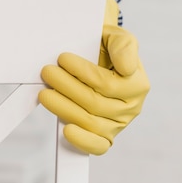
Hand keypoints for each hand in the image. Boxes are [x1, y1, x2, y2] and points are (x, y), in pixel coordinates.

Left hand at [38, 0, 149, 154]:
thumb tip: (128, 68)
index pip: (105, 83)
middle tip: (47, 72)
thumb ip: (124, 46)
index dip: (82, 71)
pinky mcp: (105, 137)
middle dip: (66, 86)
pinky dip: (82, 140)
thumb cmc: (104, 48)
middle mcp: (130, 107)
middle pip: (94, 102)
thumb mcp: (116, 37)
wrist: (96, 57)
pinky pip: (98, 146)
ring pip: (90, 121)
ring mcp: (117, 124)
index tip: (62, 58)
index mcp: (137, 84)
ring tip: (44, 93)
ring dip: (63, 107)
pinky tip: (66, 130)